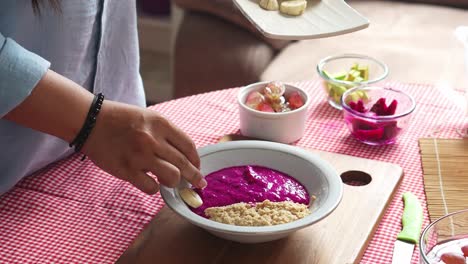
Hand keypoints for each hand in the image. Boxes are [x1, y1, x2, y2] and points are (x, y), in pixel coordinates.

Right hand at [81, 100, 205, 193]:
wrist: (90, 121)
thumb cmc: (120, 119)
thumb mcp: (148, 118)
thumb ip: (166, 134)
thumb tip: (184, 156)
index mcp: (160, 123)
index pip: (189, 146)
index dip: (196, 160)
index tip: (197, 166)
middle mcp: (152, 139)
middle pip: (184, 164)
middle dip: (194, 177)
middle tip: (199, 184)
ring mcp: (140, 156)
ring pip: (172, 177)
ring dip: (174, 182)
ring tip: (170, 182)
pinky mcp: (126, 170)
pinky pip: (151, 187)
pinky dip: (154, 188)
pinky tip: (151, 182)